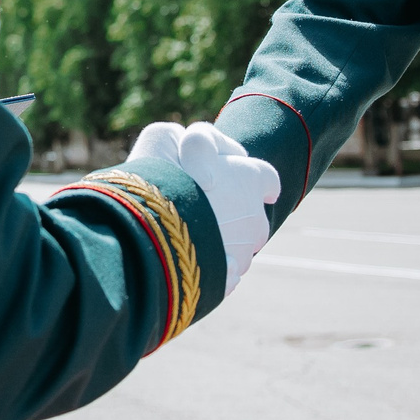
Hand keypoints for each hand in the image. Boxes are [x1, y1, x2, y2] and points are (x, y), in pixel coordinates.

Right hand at [129, 121, 278, 298]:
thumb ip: (189, 143)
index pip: (265, 176)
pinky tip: (189, 263)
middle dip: (230, 211)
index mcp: (251, 178)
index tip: (236, 176)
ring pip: (236, 247)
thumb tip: (200, 157)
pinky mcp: (225, 281)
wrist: (153, 232)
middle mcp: (256, 218)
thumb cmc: (161, 176)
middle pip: (250, 216)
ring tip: (185, 236)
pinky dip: (210, 270)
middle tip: (196, 207)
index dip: (248, 174)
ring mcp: (243, 253)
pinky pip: (222, 276)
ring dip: (217, 241)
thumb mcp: (166, 138)